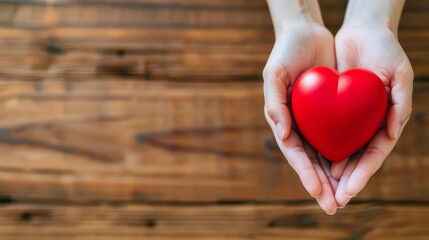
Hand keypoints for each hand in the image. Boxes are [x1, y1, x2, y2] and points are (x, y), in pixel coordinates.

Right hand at [263, 22, 337, 213]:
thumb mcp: (274, 75)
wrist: (306, 32)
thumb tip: (282, 136)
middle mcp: (299, 125)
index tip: (317, 191)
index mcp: (283, 120)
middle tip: (333, 207)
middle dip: (321, 185)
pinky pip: (340, 136)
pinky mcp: (331, 112)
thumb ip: (275, 105)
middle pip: (311, 161)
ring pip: (326, 154)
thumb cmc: (285, 53)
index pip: (295, 153)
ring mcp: (315, 120)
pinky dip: (347, 154)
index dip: (305, 174)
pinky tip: (355, 169)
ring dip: (335, 177)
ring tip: (345, 198)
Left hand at [333, 23, 412, 206]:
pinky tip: (310, 162)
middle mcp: (365, 125)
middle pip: (354, 160)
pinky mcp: (330, 110)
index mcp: (384, 122)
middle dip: (343, 183)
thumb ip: (401, 104)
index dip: (362, 174)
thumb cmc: (385, 49)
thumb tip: (389, 135)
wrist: (361, 31)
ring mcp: (347, 119)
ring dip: (329, 172)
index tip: (350, 191)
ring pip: (336, 151)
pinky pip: (323, 132)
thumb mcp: (400, 74)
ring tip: (320, 191)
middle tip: (332, 203)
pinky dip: (318, 149)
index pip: (372, 155)